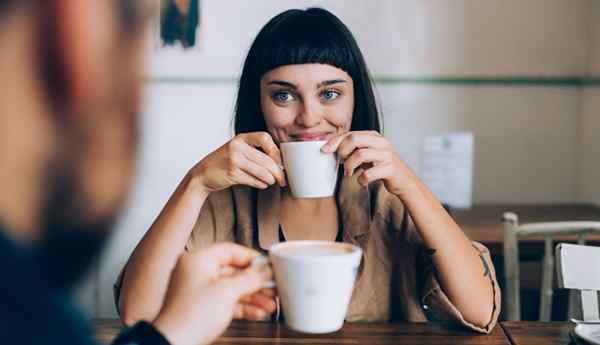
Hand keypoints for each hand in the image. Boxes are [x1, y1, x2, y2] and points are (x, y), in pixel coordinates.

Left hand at [153, 243, 273, 344]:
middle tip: (273, 286)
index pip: (229, 250)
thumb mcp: (227, 292)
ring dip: (253, 297)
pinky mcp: (201, 309)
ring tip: (270, 304)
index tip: (268, 265)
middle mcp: (196, 273)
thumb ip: (249, 278)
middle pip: (233, 271)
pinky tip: (259, 313)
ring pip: (232, 289)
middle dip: (255, 282)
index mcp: (197, 261)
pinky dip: (243, 307)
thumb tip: (265, 270)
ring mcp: (198, 292)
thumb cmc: (190, 317)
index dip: (251, 258)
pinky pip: (227, 302)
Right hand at [192, 132, 285, 192]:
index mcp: (240, 138)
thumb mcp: (237, 149)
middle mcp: (237, 147)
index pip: (264, 138)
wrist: (203, 174)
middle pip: (266, 159)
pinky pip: (254, 180)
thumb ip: (255, 151)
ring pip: (262, 172)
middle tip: (282, 179)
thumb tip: (280, 163)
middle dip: (278, 172)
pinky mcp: (232, 174)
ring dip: (270, 179)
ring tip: (271, 181)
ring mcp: (233, 160)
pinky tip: (262, 184)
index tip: (279, 161)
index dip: (275, 151)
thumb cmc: (224, 162)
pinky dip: (261, 184)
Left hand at [322, 131, 416, 196]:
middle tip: (340, 162)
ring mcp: (387, 155)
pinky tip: (362, 181)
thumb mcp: (367, 154)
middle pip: (354, 139)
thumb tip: (329, 148)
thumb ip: (353, 149)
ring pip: (360, 154)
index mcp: (374, 136)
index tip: (323, 150)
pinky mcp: (391, 169)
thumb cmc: (380, 167)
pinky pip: (369, 173)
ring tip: (348, 173)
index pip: (350, 133)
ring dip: (349, 165)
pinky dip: (361, 179)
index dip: (335, 141)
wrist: (403, 180)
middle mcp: (381, 142)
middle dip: (342, 151)